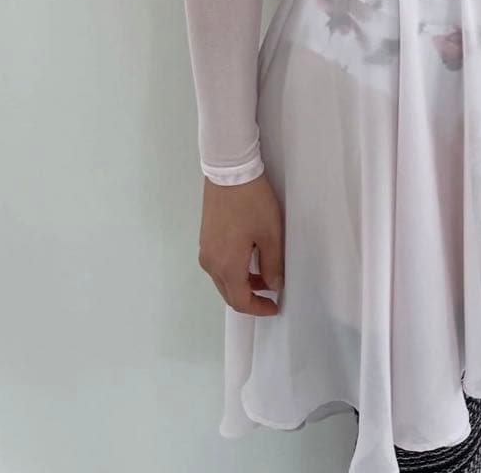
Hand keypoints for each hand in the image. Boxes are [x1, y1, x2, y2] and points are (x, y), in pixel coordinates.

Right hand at [198, 172, 284, 314]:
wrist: (229, 172)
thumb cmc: (252, 203)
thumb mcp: (270, 233)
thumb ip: (273, 264)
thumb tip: (273, 286)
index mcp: (226, 266)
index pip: (240, 301)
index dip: (258, 308)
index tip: (275, 306)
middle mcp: (210, 263)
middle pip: (228, 293)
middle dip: (250, 298)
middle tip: (272, 294)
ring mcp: (205, 250)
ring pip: (223, 279)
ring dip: (242, 283)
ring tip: (265, 274)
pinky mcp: (205, 238)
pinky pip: (219, 265)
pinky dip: (234, 270)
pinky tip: (249, 259)